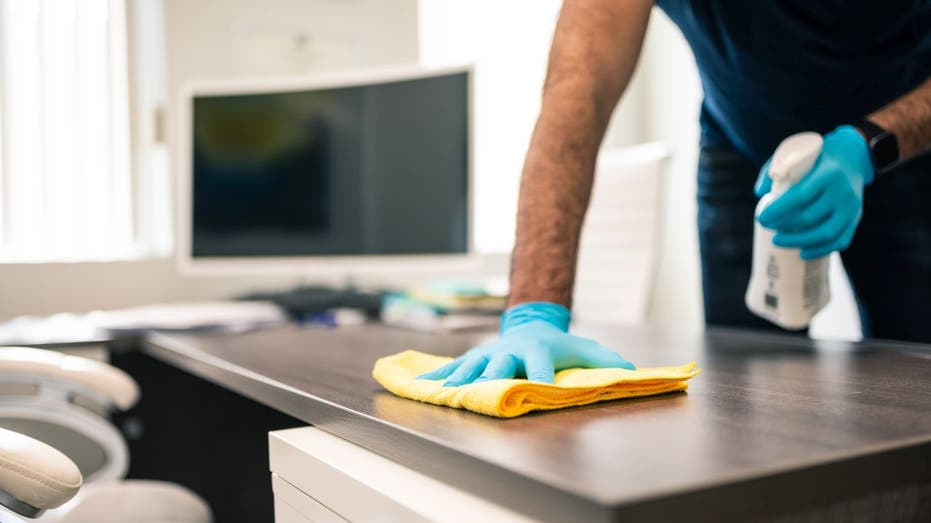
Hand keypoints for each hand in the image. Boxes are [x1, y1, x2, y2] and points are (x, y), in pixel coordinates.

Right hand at [417, 302, 634, 385]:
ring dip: (459, 378)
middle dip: (492, 376)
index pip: (540, 365)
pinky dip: (437, 375)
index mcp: (537, 351)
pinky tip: (420, 383)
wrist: (531, 323)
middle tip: (484, 387)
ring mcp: (489, 354)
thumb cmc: (560, 344)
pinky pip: (453, 366)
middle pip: (500, 365)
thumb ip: (606, 361)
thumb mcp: (585, 349)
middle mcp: (509, 351)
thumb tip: (632, 371)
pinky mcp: (474, 358)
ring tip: (445, 390)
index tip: (539, 388)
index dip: (540, 377)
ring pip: (471, 366)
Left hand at [754, 125, 873, 259]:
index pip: (800, 196)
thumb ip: (775, 170)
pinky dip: (821, 250)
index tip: (761, 218)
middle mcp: (843, 191)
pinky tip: (802, 253)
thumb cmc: (816, 157)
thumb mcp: (796, 154)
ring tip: (778, 241)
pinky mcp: (856, 218)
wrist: (853, 157)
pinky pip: (841, 240)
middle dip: (783, 226)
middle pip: (810, 217)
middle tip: (767, 227)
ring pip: (825, 233)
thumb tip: (759, 194)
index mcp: (828, 173)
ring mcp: (852, 207)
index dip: (778, 211)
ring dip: (798, 242)